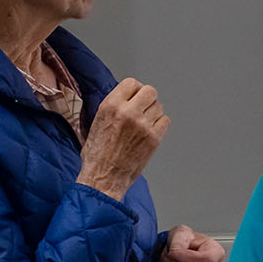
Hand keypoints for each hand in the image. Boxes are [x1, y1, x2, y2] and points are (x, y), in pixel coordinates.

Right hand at [76, 78, 168, 200]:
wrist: (103, 178)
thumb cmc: (97, 155)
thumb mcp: (97, 122)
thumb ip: (113, 107)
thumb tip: (126, 98)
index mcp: (110, 106)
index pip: (131, 83)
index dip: (135, 89)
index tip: (135, 95)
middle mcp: (128, 112)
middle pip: (150, 91)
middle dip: (147, 98)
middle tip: (143, 107)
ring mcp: (143, 125)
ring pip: (159, 106)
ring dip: (153, 112)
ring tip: (144, 123)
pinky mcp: (153, 139)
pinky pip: (165, 121)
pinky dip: (160, 124)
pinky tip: (150, 131)